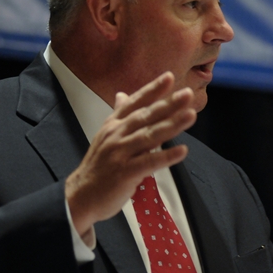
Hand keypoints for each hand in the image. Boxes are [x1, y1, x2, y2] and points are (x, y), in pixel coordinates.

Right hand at [65, 72, 196, 241]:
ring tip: (191, 116)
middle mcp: (116, 135)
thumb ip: (119, 116)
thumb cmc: (98, 166)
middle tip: (187, 94)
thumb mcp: (105, 135)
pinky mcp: (125, 173)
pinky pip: (149, 162)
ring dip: (171, 125)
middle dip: (168, 104)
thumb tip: (123, 94)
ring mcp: (120, 153)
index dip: (152, 89)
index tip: (169, 77)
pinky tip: (183, 150)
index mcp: (113, 124)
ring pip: (149, 136)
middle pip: (146, 116)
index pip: (135, 102)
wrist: (81, 195)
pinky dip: (166, 156)